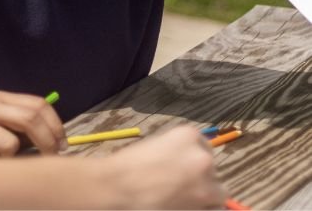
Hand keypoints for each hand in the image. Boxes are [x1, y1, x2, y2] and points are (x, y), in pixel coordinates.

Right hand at [0, 90, 65, 156]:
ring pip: (9, 145)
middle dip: (46, 142)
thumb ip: (23, 129)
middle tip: (51, 158)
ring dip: (10, 161)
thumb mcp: (1, 128)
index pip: (36, 104)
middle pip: (28, 118)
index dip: (55, 125)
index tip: (62, 145)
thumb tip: (58, 143)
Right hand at [105, 124, 225, 208]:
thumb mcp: (156, 144)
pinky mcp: (203, 207)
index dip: (193, 160)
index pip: (205, 147)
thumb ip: (177, 149)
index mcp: (190, 135)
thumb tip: (186, 162)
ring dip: (206, 197)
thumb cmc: (130, 164)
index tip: (183, 168)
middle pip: (212, 169)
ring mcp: (205, 185)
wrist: (119, 187)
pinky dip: (205, 210)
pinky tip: (188, 208)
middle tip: (179, 186)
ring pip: (219, 193)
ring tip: (184, 200)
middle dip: (200, 177)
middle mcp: (202, 157)